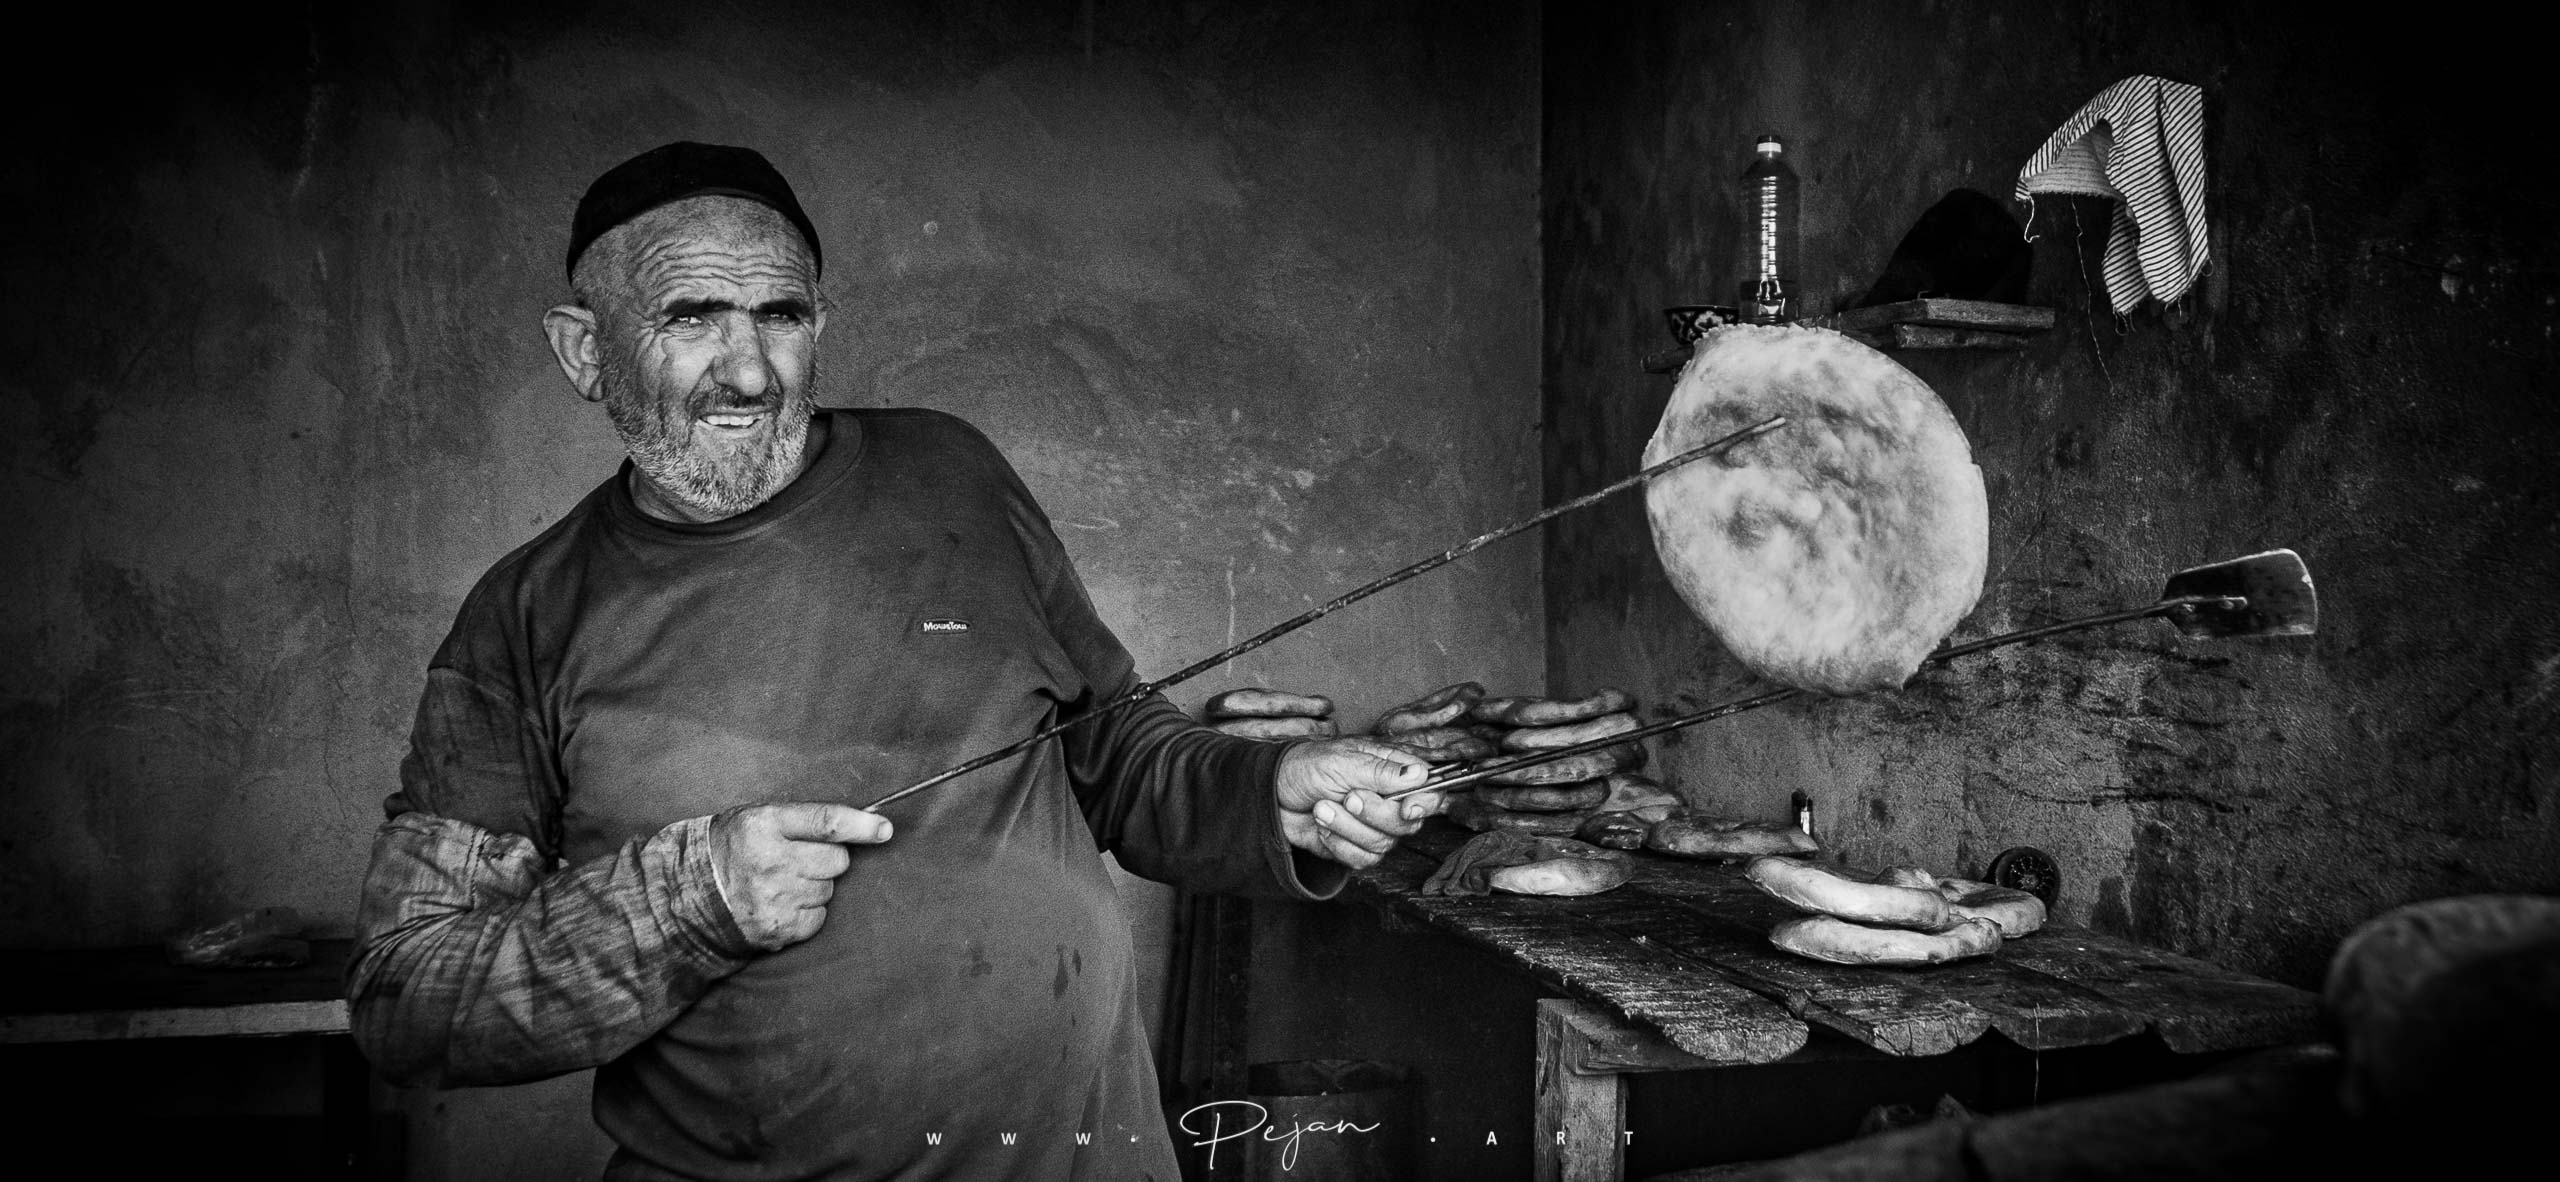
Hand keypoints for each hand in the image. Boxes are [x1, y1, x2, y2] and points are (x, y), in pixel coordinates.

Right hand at [706, 802, 892, 950]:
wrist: (690, 895)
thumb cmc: (732, 848)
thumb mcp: (756, 818)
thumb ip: (801, 819)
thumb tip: (863, 823)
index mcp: (765, 825)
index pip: (825, 822)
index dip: (861, 826)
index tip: (884, 829)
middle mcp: (771, 860)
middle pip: (836, 860)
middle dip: (829, 859)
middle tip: (801, 860)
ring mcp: (774, 897)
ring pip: (829, 890)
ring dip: (816, 886)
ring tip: (783, 882)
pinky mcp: (778, 928)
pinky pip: (818, 917)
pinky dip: (808, 912)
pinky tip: (783, 903)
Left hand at [1275, 738, 1443, 869]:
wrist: (1271, 795)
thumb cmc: (1305, 767)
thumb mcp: (1341, 761)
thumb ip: (1381, 772)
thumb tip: (1419, 774)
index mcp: (1391, 772)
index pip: (1428, 791)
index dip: (1424, 803)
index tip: (1407, 808)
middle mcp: (1388, 801)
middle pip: (1407, 823)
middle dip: (1374, 814)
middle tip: (1348, 797)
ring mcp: (1372, 827)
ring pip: (1382, 844)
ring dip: (1347, 827)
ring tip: (1322, 807)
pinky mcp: (1355, 847)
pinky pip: (1361, 859)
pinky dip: (1338, 844)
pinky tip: (1322, 827)